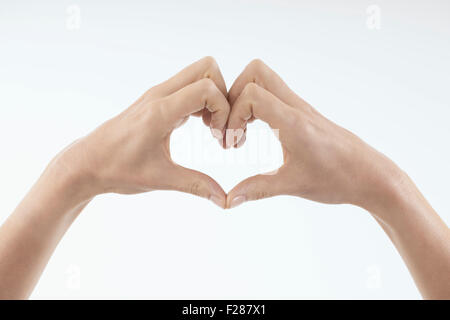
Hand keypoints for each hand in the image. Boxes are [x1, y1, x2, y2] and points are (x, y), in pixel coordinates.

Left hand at [56, 57, 229, 207]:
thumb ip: (196, 186)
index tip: (220, 137)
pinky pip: (189, 87)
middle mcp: (159, 95)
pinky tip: (201, 127)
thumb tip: (225, 200)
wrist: (87, 163)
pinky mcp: (157, 101)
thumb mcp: (160, 180)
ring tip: (212, 129)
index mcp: (160, 111)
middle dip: (223, 95)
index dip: (223, 110)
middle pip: (206, 68)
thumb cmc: (117, 170)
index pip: (206, 89)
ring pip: (198, 74)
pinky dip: (203, 102)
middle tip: (219, 126)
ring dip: (214, 98)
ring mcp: (157, 95)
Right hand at [225, 59, 402, 214]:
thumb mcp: (293, 185)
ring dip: (245, 100)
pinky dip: (257, 106)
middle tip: (232, 127)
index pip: (251, 95)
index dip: (232, 115)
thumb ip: (257, 189)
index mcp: (293, 122)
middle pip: (256, 72)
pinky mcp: (304, 113)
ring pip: (265, 79)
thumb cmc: (337, 179)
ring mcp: (301, 107)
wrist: (371, 175)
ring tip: (242, 132)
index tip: (233, 143)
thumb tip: (229, 201)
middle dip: (233, 96)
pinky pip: (274, 95)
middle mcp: (296, 107)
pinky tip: (257, 133)